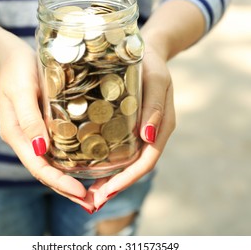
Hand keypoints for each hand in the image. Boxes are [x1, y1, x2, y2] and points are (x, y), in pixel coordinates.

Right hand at [0, 35, 92, 208]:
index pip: (39, 168)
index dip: (60, 183)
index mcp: (17, 136)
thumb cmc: (16, 69)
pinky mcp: (44, 126)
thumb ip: (29, 119)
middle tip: (93, 204)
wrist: (11, 55)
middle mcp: (27, 140)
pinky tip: (88, 167)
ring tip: (94, 194)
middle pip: (47, 173)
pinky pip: (58, 151)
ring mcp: (35, 135)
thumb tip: (40, 150)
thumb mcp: (21, 91)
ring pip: (53, 165)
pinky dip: (71, 164)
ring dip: (71, 182)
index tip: (81, 193)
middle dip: (68, 191)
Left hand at [84, 39, 175, 211]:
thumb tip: (147, 138)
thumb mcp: (156, 78)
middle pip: (135, 167)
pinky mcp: (129, 125)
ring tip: (87, 191)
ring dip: (109, 179)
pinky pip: (120, 148)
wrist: (147, 50)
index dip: (128, 179)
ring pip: (127, 161)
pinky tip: (89, 166)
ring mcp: (141, 130)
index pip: (147, 160)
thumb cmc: (152, 62)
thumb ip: (155, 106)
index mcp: (163, 126)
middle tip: (91, 199)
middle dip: (115, 185)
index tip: (107, 191)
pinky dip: (107, 162)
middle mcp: (152, 132)